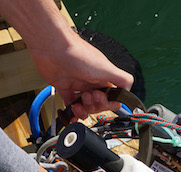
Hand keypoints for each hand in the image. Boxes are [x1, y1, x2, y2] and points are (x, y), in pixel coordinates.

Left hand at [0, 0, 133, 117]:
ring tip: (78, 105)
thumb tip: (128, 91)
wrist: (52, 48)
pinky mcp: (64, 87)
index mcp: (104, 76)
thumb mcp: (107, 68)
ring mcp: (78, 84)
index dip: (108, 102)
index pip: (112, 96)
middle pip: (99, 103)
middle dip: (94, 105)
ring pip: (85, 106)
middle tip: (88, 97)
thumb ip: (123, 80)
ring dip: (84, 110)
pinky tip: (72, 114)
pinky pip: (70, 105)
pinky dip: (72, 112)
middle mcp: (92, 80)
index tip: (102, 99)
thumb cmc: (77, 54)